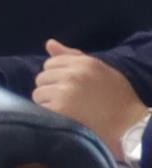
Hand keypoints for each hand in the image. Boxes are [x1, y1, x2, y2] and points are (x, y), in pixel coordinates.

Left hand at [38, 45, 149, 161]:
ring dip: (47, 102)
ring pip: (38, 93)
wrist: (128, 125)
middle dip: (50, 88)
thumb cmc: (117, 98)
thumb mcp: (101, 70)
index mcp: (84, 63)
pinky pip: (40, 108)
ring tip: (66, 109)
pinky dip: (48, 114)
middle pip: (42, 78)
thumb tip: (49, 43)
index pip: (51, 63)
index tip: (67, 86)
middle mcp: (73, 74)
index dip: (56, 75)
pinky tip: (63, 118)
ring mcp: (65, 91)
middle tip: (67, 100)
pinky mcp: (59, 109)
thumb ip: (73, 56)